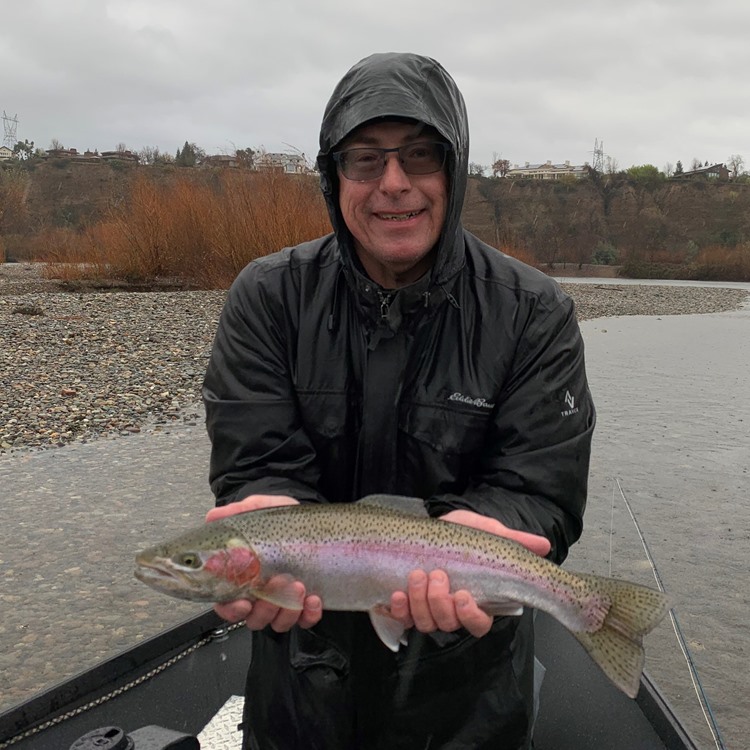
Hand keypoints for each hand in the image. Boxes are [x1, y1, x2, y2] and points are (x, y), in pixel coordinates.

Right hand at [206, 494, 322, 632]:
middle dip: (266, 608)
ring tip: (298, 585)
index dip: (232, 610)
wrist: (306, 520)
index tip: (243, 603)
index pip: (227, 605)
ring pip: (279, 623)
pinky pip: (306, 620)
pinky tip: (314, 598)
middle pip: (255, 619)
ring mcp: (283, 602)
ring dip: (288, 611)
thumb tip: (214, 517)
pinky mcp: (305, 604)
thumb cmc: (276, 519)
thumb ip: (236, 513)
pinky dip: (310, 614)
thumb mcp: (257, 509)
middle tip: (278, 582)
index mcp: (241, 578)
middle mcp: (260, 595)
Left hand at [388, 510, 551, 638]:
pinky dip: (399, 608)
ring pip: (425, 622)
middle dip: (439, 602)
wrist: (431, 526)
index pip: (478, 624)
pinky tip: (397, 593)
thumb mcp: (489, 532)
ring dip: (418, 601)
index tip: (464, 596)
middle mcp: (452, 609)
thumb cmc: (462, 534)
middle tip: (436, 576)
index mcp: (476, 599)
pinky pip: (401, 617)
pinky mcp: (405, 606)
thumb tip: (544, 546)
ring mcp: (427, 610)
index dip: (471, 616)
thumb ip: (516, 540)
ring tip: (416, 575)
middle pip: (448, 623)